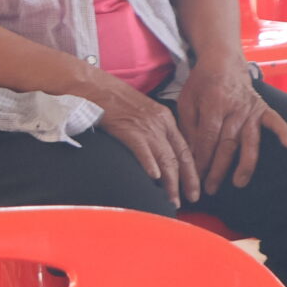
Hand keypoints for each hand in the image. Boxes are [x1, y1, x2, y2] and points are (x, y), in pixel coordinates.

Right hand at [84, 72, 202, 206]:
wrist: (93, 85)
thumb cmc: (113, 99)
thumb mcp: (140, 112)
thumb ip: (151, 130)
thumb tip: (155, 155)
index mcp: (165, 119)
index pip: (184, 150)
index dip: (191, 172)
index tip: (193, 189)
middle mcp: (160, 123)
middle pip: (178, 157)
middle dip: (185, 182)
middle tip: (188, 200)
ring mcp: (145, 126)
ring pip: (164, 157)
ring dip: (170, 182)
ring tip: (172, 199)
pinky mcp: (128, 128)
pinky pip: (142, 149)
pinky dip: (149, 163)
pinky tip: (154, 177)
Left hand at [174, 64, 286, 195]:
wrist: (222, 61)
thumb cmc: (201, 83)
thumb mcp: (186, 101)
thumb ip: (188, 125)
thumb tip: (190, 153)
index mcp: (213, 105)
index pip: (208, 138)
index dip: (202, 159)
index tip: (195, 176)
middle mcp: (234, 109)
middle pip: (227, 144)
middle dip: (218, 169)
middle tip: (210, 188)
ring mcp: (250, 109)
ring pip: (249, 140)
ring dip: (245, 163)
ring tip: (239, 182)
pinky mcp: (262, 108)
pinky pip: (275, 120)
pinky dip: (284, 131)